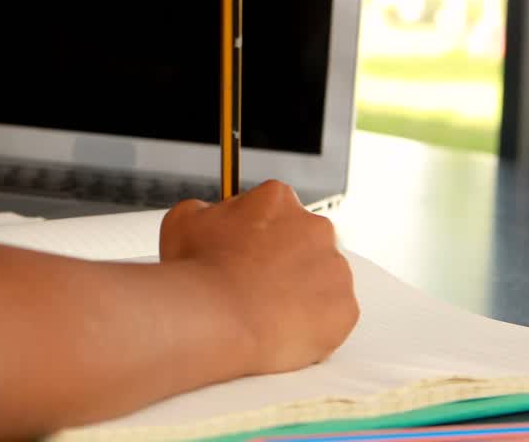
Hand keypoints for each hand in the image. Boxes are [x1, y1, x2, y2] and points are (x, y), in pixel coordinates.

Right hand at [159, 180, 358, 375]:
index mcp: (277, 199)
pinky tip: (279, 329)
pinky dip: (309, 325)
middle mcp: (315, 226)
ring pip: (319, 280)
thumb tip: (212, 213)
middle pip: (302, 242)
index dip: (253, 233)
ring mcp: (335, 269)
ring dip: (297, 292)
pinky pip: (330, 316)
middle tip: (251, 285)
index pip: (272, 209)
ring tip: (262, 312)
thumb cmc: (199, 270)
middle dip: (281, 261)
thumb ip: (206, 209)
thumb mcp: (183, 220)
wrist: (218, 319)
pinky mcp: (345, 308)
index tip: (240, 251)